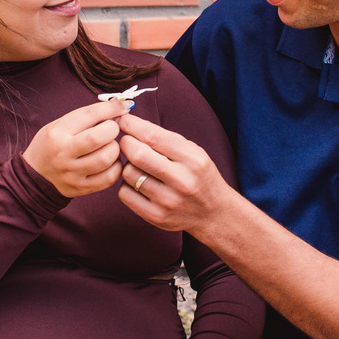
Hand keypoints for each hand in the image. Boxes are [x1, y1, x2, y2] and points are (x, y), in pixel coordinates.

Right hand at [22, 99, 127, 197]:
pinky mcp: (80, 188)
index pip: (89, 115)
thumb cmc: (52, 145)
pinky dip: (116, 168)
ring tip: (110, 147)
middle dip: (113, 130)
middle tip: (111, 131)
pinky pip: (108, 178)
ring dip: (115, 150)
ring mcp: (71, 174)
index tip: (122, 107)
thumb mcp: (61, 125)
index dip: (110, 108)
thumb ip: (88, 117)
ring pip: (106, 159)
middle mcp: (63, 154)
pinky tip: (111, 162)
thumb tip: (120, 109)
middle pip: (98, 139)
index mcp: (57, 133)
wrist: (34, 175)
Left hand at [115, 113, 233, 235]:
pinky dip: (127, 186)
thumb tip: (127, 123)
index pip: (152, 136)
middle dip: (126, 144)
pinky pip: (125, 194)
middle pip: (137, 154)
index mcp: (193, 159)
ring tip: (140, 167)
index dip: (131, 126)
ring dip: (128, 166)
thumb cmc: (198, 176)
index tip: (124, 122)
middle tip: (128, 143)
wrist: (214, 213)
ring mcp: (169, 201)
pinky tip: (139, 185)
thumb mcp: (192, 152)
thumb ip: (164, 138)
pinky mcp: (157, 216)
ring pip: (128, 173)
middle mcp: (182, 180)